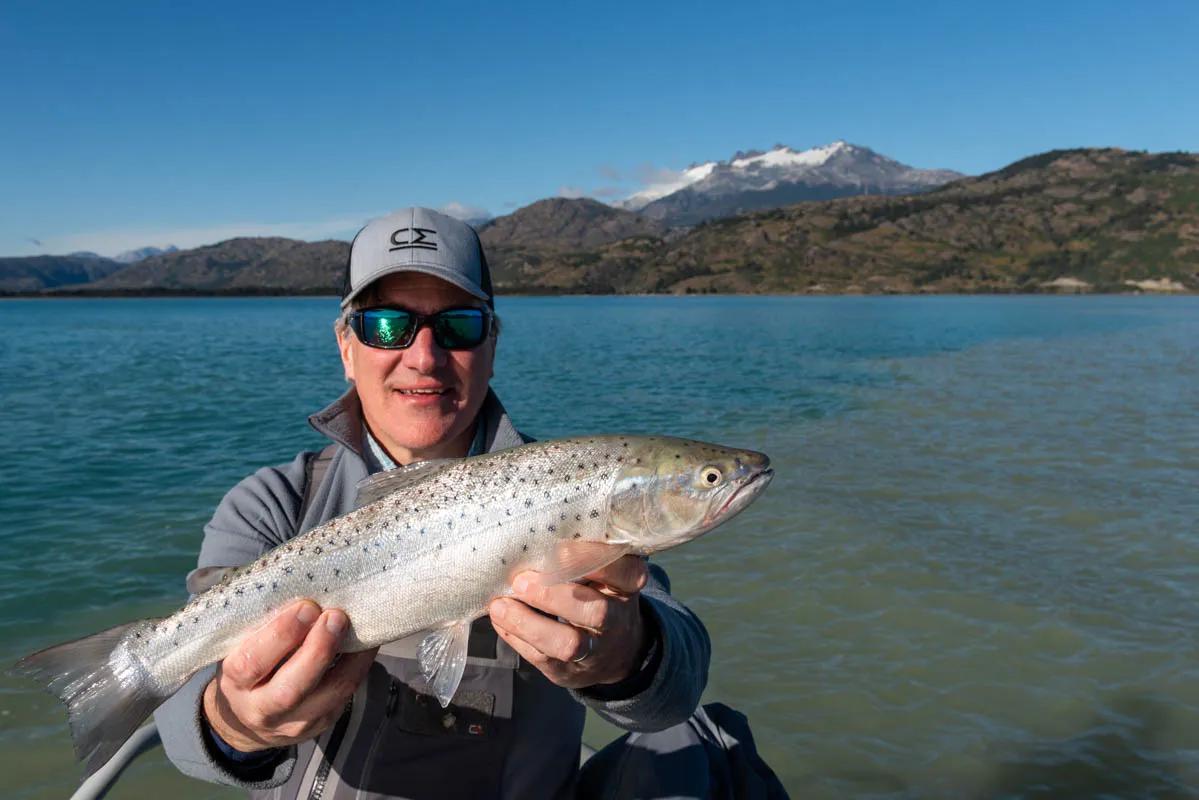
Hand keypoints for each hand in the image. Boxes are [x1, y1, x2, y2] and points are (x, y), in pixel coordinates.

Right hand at [202, 600, 377, 751]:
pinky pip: (347, 694)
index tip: (306, 607)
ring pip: (329, 694)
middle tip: (336, 616)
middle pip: (291, 688)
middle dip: (318, 650)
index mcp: (236, 682)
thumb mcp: (240, 644)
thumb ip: (254, 620)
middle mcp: (262, 709)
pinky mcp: (323, 722)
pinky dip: (360, 665)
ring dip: (350, 659)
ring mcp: (295, 722)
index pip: (252, 662)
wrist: (249, 718)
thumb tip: (270, 580)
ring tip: (358, 627)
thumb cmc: (249, 663)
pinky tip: (367, 641)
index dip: (281, 635)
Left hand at [488, 555, 649, 688]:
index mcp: (628, 589)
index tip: (559, 548)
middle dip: (554, 596)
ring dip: (529, 624)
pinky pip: (542, 658)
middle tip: (521, 580)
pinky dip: (517, 637)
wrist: (616, 654)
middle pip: (596, 612)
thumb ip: (586, 558)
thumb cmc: (602, 598)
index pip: (624, 573)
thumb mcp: (607, 576)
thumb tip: (537, 538)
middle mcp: (617, 622)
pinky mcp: (568, 672)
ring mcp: (595, 652)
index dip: (593, 560)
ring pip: (568, 644)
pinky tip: (501, 619)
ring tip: (500, 606)